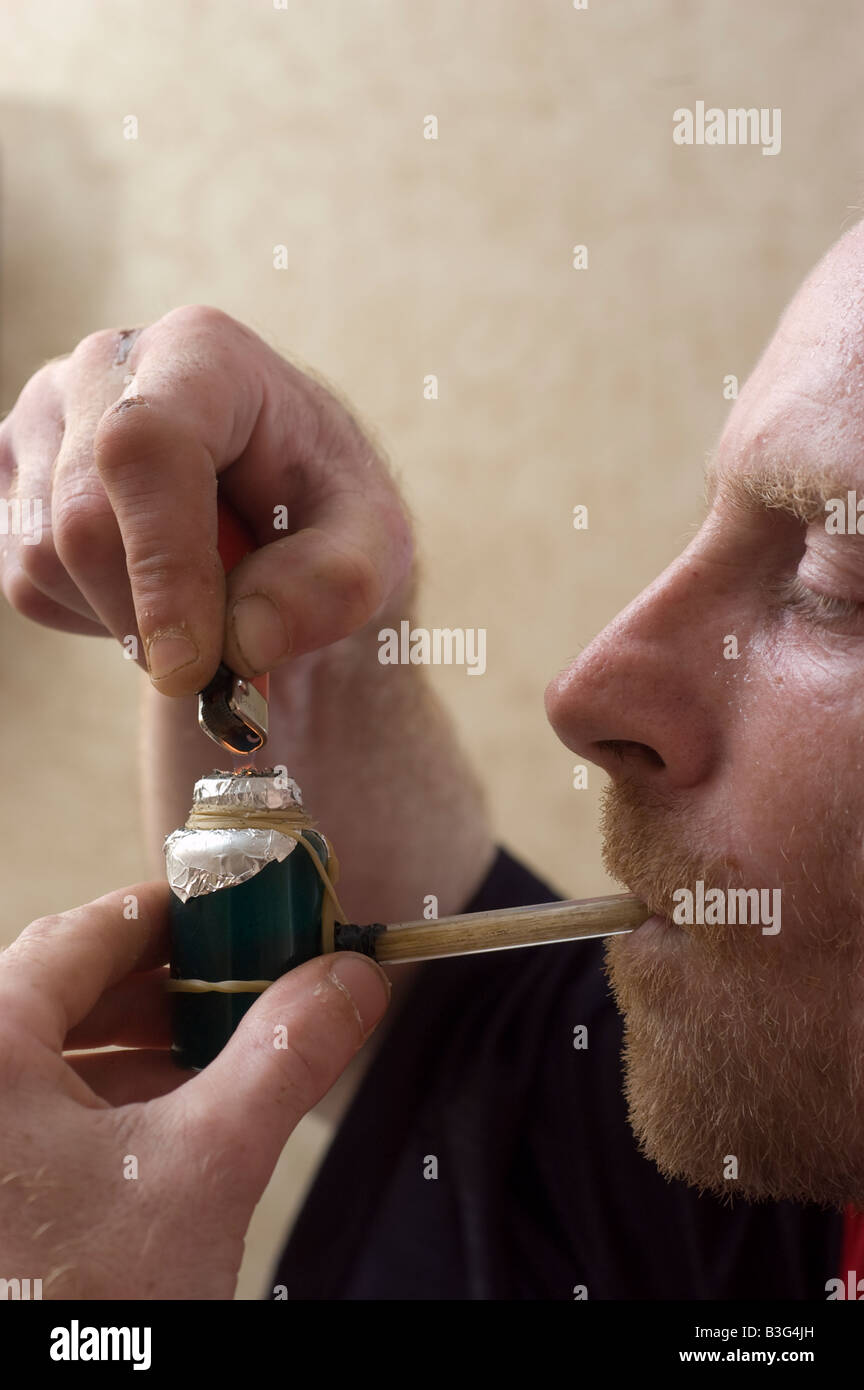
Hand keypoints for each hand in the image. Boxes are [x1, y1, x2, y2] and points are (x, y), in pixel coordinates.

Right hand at [0, 307, 413, 692]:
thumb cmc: (328, 514)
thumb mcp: (373, 544)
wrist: (278, 514)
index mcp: (201, 354)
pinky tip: (151, 585)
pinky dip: (96, 616)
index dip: (163, 563)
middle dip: (152, 616)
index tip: (194, 664)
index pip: (146, 449)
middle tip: (222, 661)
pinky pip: (27, 585)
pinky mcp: (14, 479)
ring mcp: (43, 421)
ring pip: (43, 561)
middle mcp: (103, 368)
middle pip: (82, 521)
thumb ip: (334, 585)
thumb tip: (245, 640)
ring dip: (129, 617)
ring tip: (202, 590)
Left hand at [0, 880, 389, 1298]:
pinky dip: (114, 1105)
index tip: (245, 912)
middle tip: (254, 984)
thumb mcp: (204, 1167)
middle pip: (69, 991)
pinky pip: (43, 1115)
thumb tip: (350, 982)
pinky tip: (174, 1124)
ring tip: (228, 1056)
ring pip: (57, 1057)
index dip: (178, 916)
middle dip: (174, 988)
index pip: (87, 934)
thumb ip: (284, 1057)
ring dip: (148, 1048)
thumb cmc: (83, 1308)